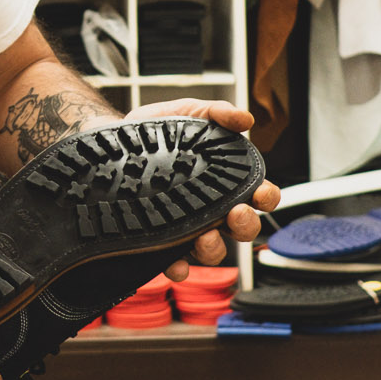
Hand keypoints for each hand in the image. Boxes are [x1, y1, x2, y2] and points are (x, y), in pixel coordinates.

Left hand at [125, 98, 282, 277]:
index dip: (267, 198)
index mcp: (226, 182)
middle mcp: (212, 209)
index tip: (262, 193)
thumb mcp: (189, 113)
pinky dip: (178, 267)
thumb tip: (243, 118)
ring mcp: (188, 226)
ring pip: (214, 250)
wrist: (113, 140)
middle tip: (235, 214)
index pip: (259, 196)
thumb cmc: (158, 130)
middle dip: (246, 225)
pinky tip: (175, 263)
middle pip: (243, 228)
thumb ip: (217, 112)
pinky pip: (175, 262)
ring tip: (204, 237)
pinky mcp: (160, 240)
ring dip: (215, 248)